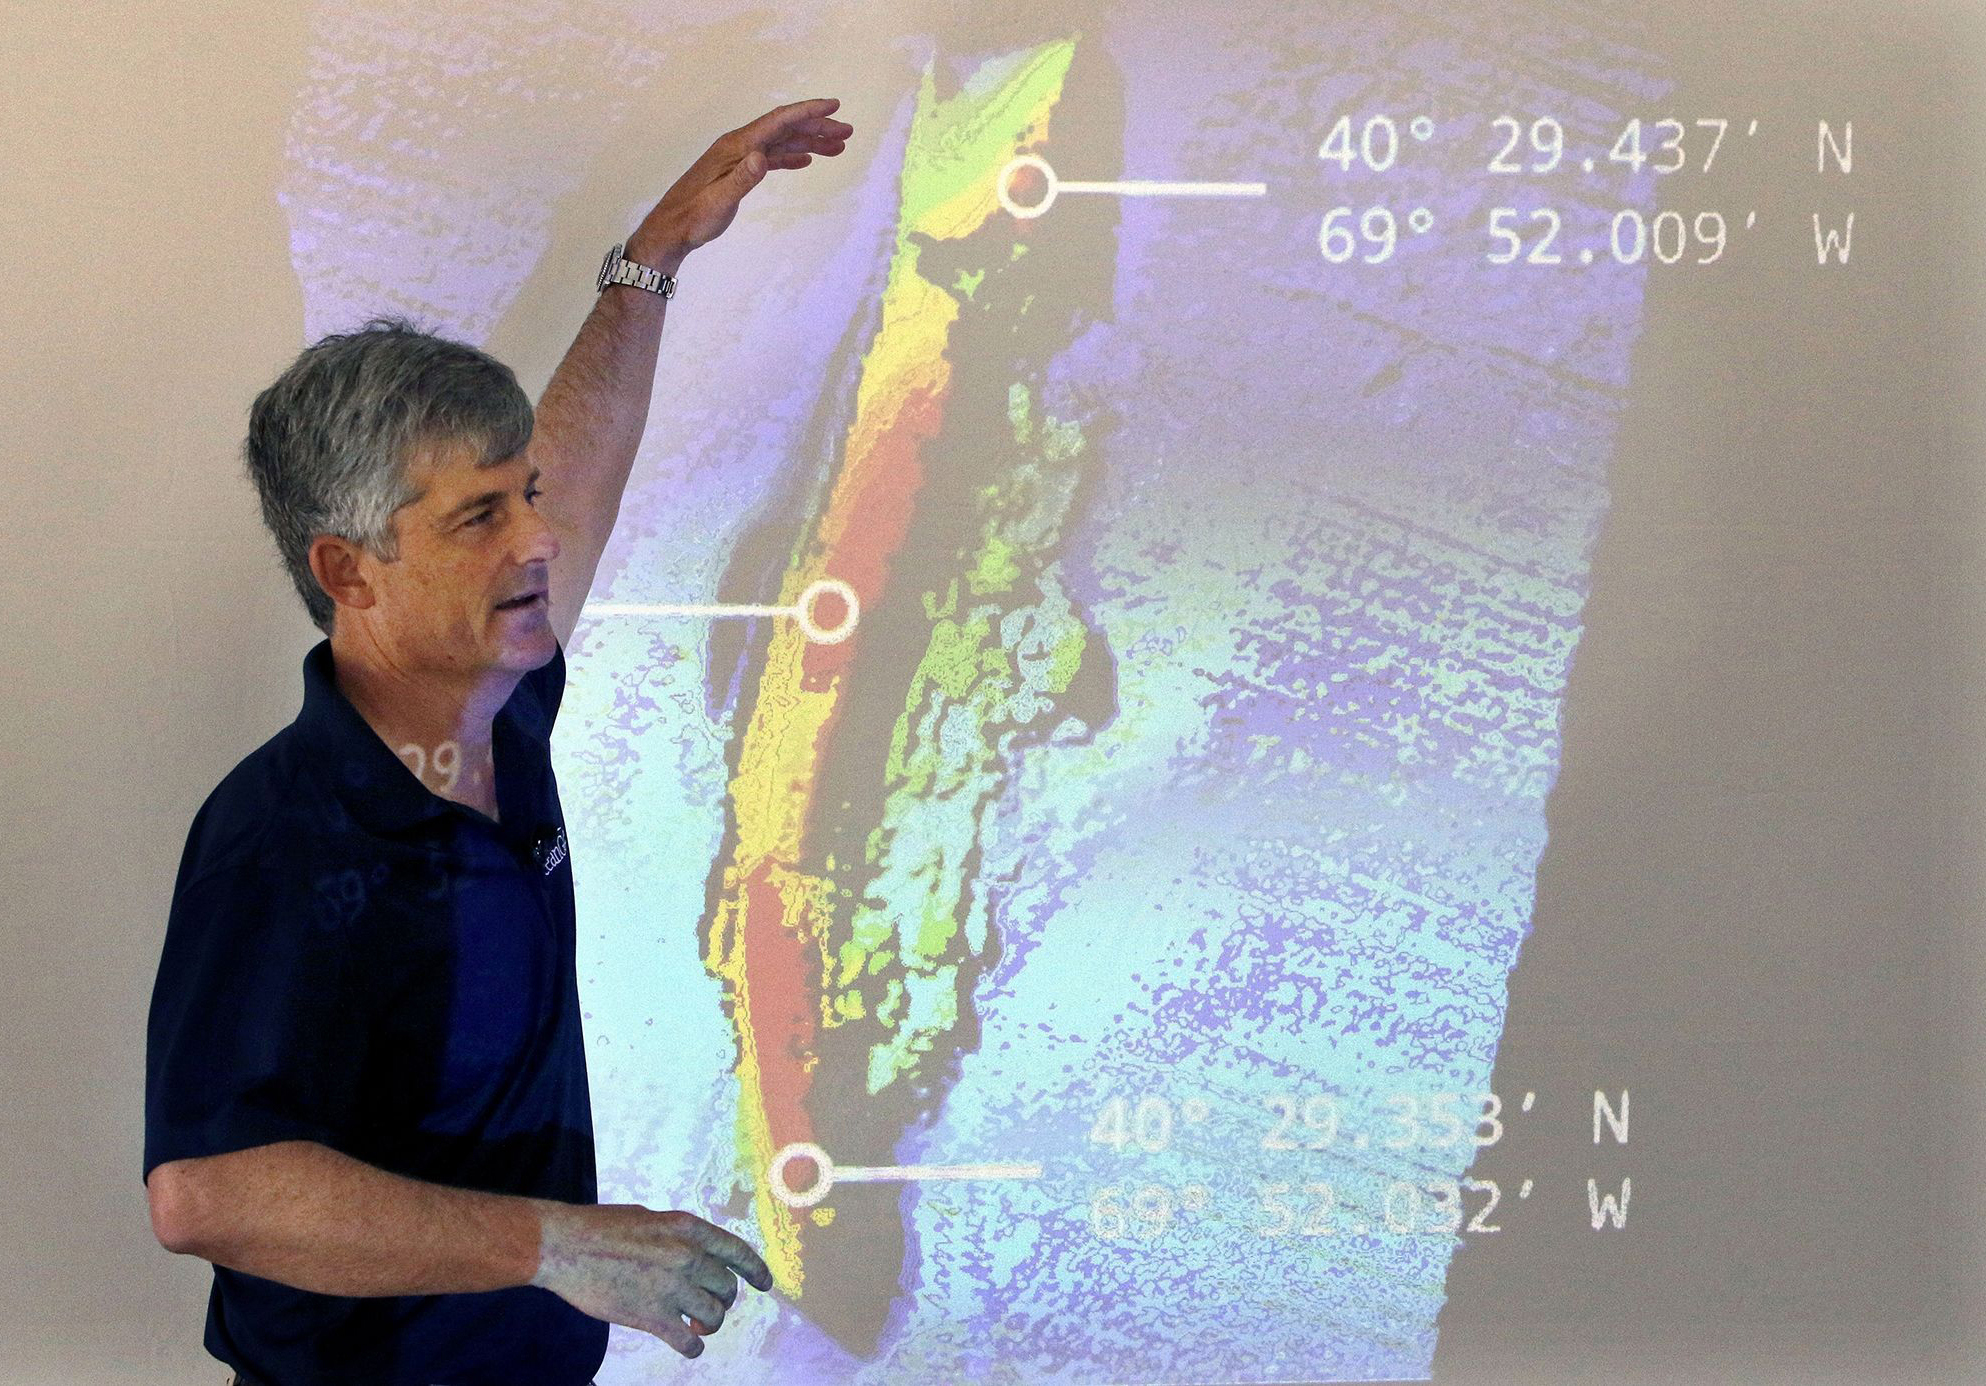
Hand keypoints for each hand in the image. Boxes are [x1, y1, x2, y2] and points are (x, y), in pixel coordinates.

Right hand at [527, 1200, 775, 1358]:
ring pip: (714, 1315)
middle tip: (710, 1305)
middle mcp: (687, 1256)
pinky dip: (693, 1347)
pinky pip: (688, 1341)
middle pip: (727, 1287)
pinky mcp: (652, 1316)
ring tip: (698, 1325)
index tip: (765, 1284)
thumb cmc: (601, 1227)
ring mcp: (671, 1287)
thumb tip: (693, 1253)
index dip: (755, 1270)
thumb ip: (677, 1236)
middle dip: (723, 1298)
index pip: (737, 1251)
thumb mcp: (649, 1218)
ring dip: (710, 1323)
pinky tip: (689, 1345)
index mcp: (688, 1228)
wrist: (565, 1246)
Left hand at [625, 97, 852, 270]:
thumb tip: (763, 156)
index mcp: (737, 146)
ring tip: (837, 147)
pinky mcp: (739, 171)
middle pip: (784, 128)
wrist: (672, 228)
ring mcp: (740, 157)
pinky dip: (791, 156)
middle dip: (816, 127)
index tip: (834, 106)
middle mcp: (740, 146)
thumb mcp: (720, 201)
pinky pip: (772, 157)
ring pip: (781, 142)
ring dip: (809, 142)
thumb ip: (742, 179)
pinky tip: (806, 160)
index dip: (807, 112)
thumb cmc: (694, 217)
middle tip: (847, 132)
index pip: (778, 121)